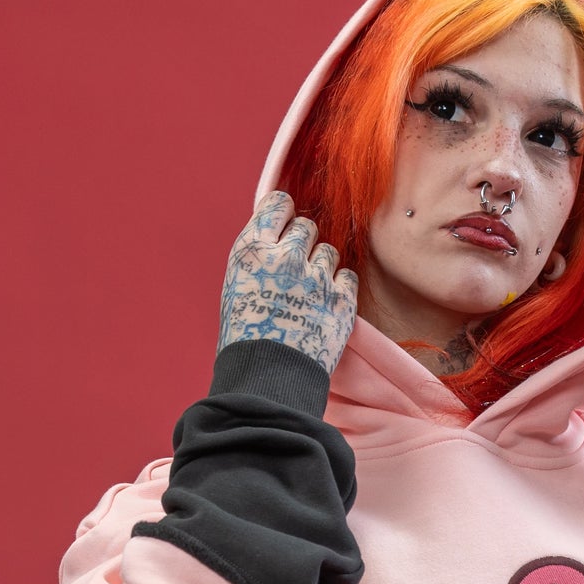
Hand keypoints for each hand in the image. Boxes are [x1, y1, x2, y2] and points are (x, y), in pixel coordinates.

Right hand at [217, 191, 357, 373]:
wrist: (268, 380)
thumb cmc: (246, 337)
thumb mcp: (236, 286)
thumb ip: (259, 257)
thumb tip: (277, 238)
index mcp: (253, 249)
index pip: (279, 204)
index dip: (284, 215)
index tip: (285, 228)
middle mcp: (286, 256)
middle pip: (307, 226)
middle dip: (303, 244)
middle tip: (296, 271)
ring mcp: (317, 277)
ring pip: (329, 250)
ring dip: (323, 266)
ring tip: (310, 293)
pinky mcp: (342, 300)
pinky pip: (348, 275)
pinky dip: (340, 287)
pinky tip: (327, 304)